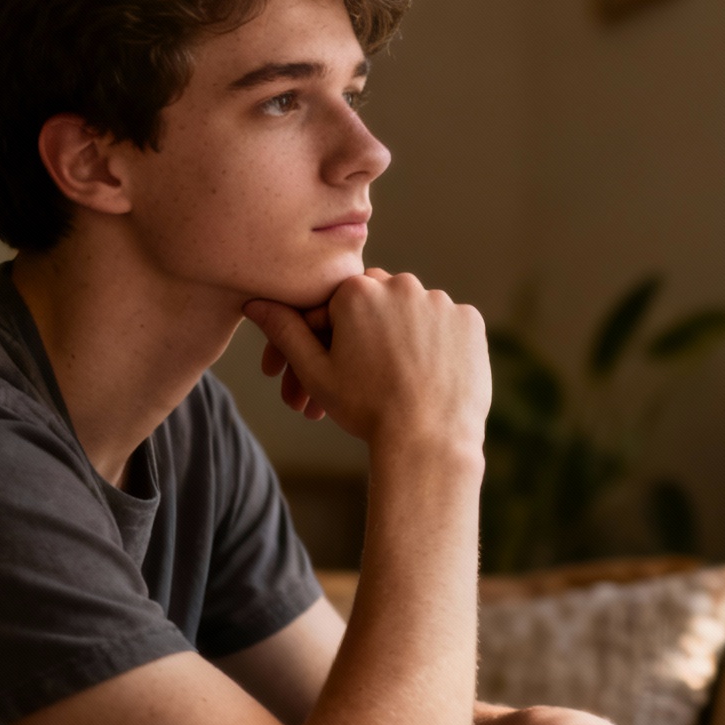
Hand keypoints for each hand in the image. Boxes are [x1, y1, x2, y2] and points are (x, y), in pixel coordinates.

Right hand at [243, 268, 489, 452]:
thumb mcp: (317, 372)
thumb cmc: (366, 408)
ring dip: (403, 336)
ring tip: (397, 380)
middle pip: (377, 304)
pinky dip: (438, 344)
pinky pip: (447, 325)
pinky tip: (429, 374)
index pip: (336, 305)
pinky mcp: (470, 321)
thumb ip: (286, 331)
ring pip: (414, 313)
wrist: (428, 440)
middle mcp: (401, 285)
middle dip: (367, 334)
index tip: (331, 369)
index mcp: (357, 290)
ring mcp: (440, 301)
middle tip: (365, 377)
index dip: (328, 338)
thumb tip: (254, 303)